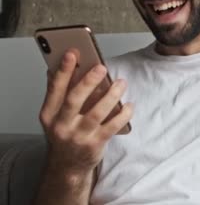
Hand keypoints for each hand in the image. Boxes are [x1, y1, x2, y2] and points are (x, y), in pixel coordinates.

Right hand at [39, 49, 132, 175]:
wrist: (67, 167)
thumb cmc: (65, 134)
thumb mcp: (55, 116)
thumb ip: (59, 94)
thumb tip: (59, 66)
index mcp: (49, 114)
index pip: (55, 89)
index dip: (63, 71)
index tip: (72, 53)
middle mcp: (61, 126)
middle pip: (75, 100)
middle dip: (88, 81)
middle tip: (101, 67)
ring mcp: (78, 136)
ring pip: (96, 112)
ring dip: (111, 95)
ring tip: (121, 82)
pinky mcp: (95, 144)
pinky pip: (112, 126)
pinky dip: (123, 114)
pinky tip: (129, 105)